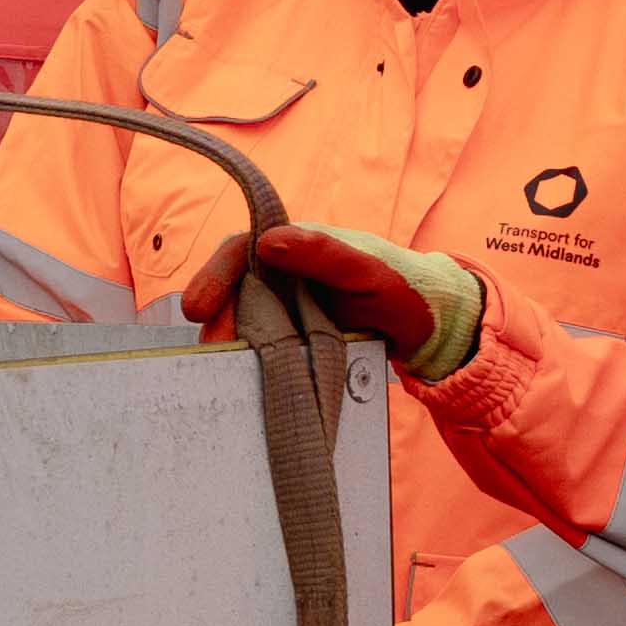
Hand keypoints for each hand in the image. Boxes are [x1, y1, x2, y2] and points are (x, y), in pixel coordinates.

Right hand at [175, 220, 484, 381]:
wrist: (428, 328)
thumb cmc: (401, 289)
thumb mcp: (366, 272)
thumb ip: (323, 255)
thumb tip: (267, 243)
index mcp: (296, 247)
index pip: (241, 253)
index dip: (214, 277)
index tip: (197, 309)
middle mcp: (283, 276)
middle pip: (233, 293)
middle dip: (215, 322)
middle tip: (210, 353)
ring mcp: (287, 310)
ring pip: (244, 324)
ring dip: (230, 347)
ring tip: (225, 374)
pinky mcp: (294, 341)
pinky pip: (264, 350)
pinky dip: (250, 364)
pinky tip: (245, 382)